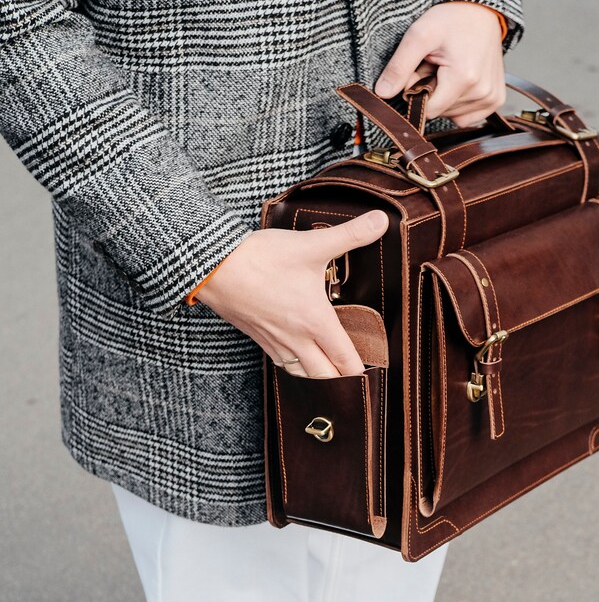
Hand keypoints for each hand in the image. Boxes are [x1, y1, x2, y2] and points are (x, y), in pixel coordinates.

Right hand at [199, 210, 388, 377]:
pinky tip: (300, 358)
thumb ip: (351, 235)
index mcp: (316, 322)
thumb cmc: (261, 258)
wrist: (212, 267)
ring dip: (319, 377)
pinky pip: (282, 364)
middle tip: (355, 376)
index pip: (345, 359)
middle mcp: (297, 339)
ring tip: (331, 372)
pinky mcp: (258, 338)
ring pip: (303, 374)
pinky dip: (296, 367)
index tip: (372, 375)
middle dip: (343, 381)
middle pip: (326, 377)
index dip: (361, 372)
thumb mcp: (311, 245)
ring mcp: (275, 342)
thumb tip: (381, 220)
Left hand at [374, 2, 505, 128]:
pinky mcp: (496, 100)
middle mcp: (482, 93)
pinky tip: (460, 80)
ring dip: (445, 96)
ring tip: (449, 69)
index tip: (423, 69)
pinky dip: (459, 102)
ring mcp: (491, 98)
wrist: (481, 8)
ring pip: (453, 115)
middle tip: (437, 65)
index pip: (428, 110)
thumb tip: (382, 93)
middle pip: (441, 112)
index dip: (419, 92)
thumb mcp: (419, 35)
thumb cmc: (452, 18)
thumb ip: (399, 66)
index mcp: (464, 78)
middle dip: (432, 92)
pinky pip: (468, 116)